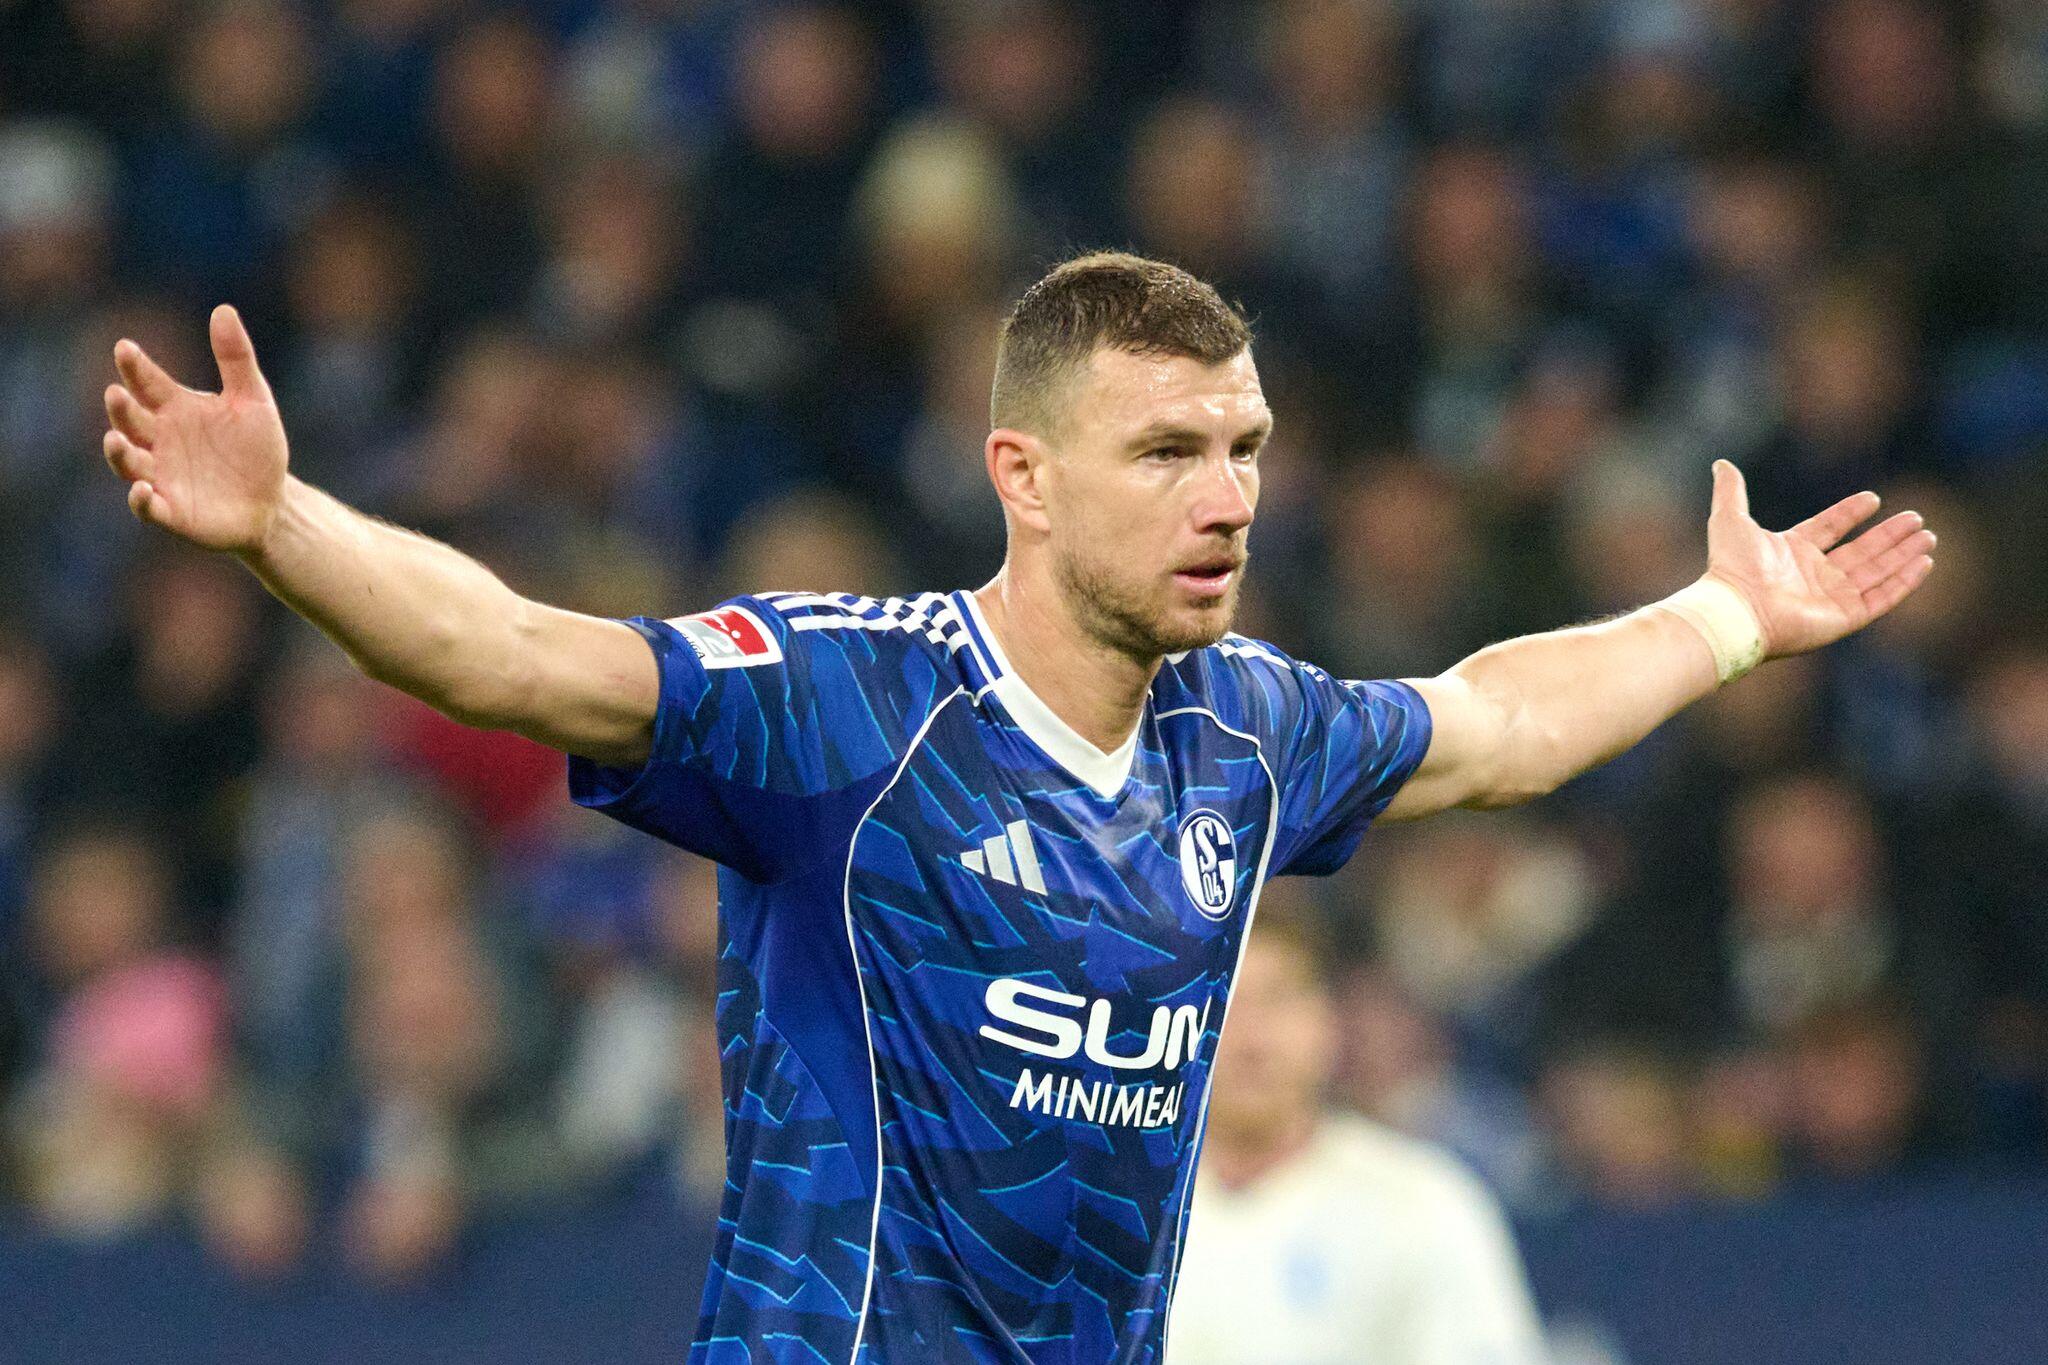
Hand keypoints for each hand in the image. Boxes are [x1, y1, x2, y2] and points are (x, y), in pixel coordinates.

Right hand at [101, 304, 289, 554]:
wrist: (272, 502)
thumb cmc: (257, 449)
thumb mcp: (253, 400)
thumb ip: (236, 358)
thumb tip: (223, 309)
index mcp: (175, 407)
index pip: (147, 382)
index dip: (135, 366)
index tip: (126, 349)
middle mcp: (159, 439)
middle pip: (130, 420)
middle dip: (121, 408)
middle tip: (117, 393)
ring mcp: (160, 475)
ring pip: (128, 461)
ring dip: (119, 451)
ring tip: (115, 439)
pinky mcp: (170, 511)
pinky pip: (147, 507)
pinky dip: (140, 500)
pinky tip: (143, 490)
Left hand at [1703, 459, 1935, 658]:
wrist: (1735, 610)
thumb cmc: (1731, 567)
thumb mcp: (1730, 519)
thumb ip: (1731, 491)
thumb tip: (1721, 463)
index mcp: (1791, 553)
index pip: (1829, 528)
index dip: (1850, 514)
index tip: (1873, 499)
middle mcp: (1813, 576)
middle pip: (1861, 552)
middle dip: (1890, 536)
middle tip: (1917, 518)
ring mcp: (1830, 598)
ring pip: (1877, 573)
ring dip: (1903, 555)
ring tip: (1929, 537)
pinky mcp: (1844, 618)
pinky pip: (1882, 598)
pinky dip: (1904, 581)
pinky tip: (1924, 563)